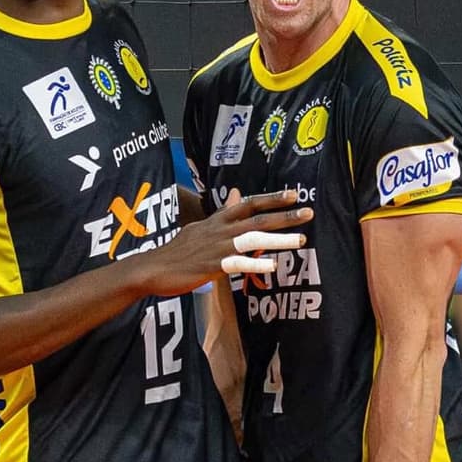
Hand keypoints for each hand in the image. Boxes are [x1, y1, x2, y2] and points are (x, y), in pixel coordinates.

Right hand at [145, 189, 312, 296]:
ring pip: (251, 240)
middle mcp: (220, 231)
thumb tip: (238, 194)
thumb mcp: (201, 226)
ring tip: (300, 241)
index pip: (248, 204)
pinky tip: (272, 266)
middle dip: (284, 216)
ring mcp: (216, 248)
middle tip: (309, 212)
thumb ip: (223, 212)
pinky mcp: (211, 267)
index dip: (272, 199)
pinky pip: (237, 264)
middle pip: (256, 219)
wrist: (153, 268)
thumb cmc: (179, 250)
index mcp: (218, 221)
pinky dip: (255, 264)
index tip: (295, 194)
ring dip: (277, 240)